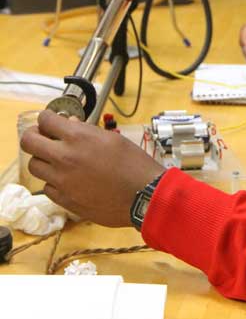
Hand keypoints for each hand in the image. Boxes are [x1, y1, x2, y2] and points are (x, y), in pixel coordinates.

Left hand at [20, 110, 164, 227]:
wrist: (143, 195)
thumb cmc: (134, 165)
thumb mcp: (113, 139)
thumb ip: (87, 131)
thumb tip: (70, 125)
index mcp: (78, 138)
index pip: (45, 120)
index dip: (47, 118)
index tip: (51, 122)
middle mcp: (64, 157)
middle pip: (29, 142)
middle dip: (35, 136)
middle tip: (45, 138)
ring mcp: (61, 181)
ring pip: (34, 166)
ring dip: (43, 159)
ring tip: (58, 160)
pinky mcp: (64, 200)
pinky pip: (47, 187)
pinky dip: (53, 181)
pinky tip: (68, 179)